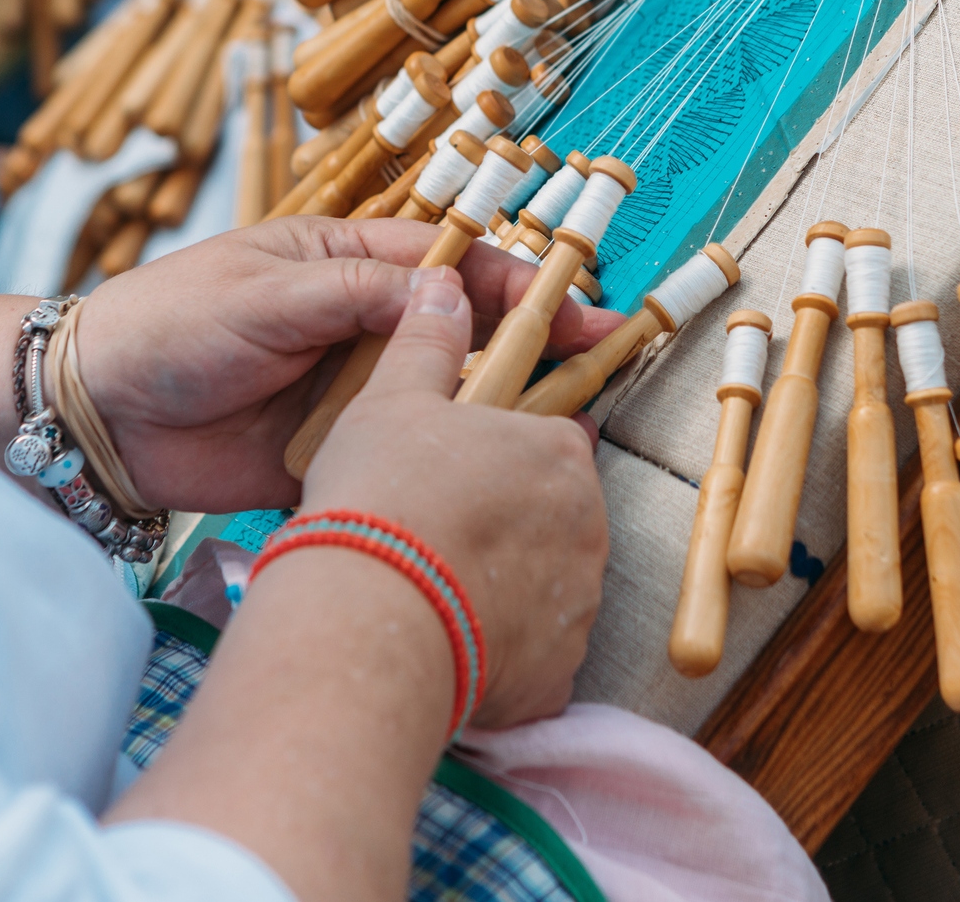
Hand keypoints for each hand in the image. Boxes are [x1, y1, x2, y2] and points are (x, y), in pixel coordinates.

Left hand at [71, 217, 625, 512]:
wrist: (93, 417)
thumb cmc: (167, 327)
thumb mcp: (265, 296)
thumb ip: (358, 295)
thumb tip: (450, 292)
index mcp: (348, 265)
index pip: (456, 267)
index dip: (523, 287)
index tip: (580, 312)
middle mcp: (363, 328)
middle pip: (466, 335)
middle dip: (531, 350)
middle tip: (597, 372)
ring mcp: (354, 395)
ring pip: (444, 401)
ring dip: (494, 415)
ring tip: (558, 435)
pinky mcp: (340, 456)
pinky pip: (404, 458)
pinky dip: (444, 469)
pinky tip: (488, 483)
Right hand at [301, 270, 607, 727]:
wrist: (369, 621)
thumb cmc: (383, 498)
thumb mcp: (392, 400)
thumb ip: (427, 342)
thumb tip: (444, 285)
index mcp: (560, 454)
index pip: (552, 442)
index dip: (504, 455)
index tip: (463, 471)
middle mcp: (590, 528)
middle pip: (555, 518)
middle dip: (508, 525)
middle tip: (437, 534)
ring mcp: (578, 604)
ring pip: (545, 588)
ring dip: (503, 589)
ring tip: (433, 592)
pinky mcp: (557, 674)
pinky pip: (533, 658)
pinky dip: (497, 653)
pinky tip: (444, 643)